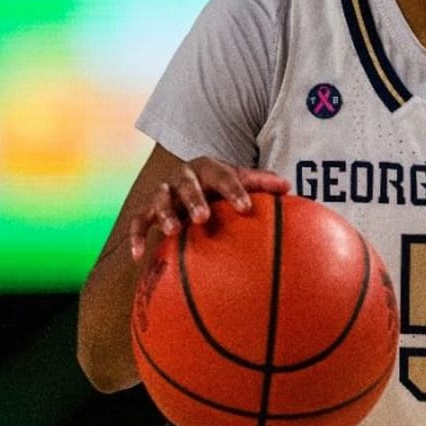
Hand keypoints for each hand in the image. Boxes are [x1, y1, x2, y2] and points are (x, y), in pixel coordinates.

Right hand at [128, 157, 291, 259]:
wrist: (190, 182)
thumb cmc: (221, 186)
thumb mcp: (240, 180)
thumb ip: (261, 184)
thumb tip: (289, 188)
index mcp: (208, 168)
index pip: (223, 175)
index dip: (234, 190)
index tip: (246, 208)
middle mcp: (183, 176)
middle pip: (186, 182)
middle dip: (194, 198)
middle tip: (204, 217)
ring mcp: (164, 192)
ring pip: (159, 198)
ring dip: (164, 213)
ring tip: (172, 230)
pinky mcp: (147, 210)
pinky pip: (137, 222)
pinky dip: (136, 237)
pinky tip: (138, 257)